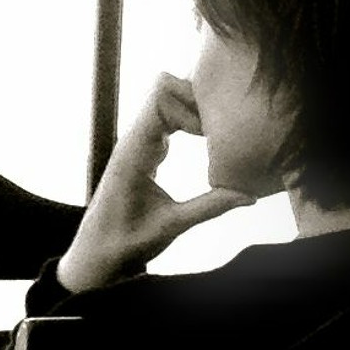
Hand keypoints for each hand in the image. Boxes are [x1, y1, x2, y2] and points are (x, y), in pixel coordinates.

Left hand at [56, 71, 256, 292]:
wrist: (97, 255)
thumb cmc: (126, 243)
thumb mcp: (171, 226)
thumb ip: (211, 207)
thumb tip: (252, 194)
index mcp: (132, 155)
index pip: (158, 102)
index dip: (189, 105)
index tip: (211, 131)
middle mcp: (132, 143)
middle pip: (162, 94)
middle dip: (194, 99)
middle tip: (224, 121)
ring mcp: (136, 145)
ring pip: (163, 105)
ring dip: (192, 109)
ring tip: (220, 127)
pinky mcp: (142, 152)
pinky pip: (165, 122)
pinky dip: (187, 122)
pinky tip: (208, 137)